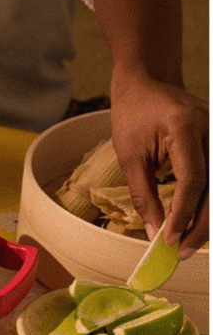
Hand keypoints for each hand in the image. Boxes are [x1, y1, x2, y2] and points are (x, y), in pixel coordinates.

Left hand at [109, 75, 210, 259]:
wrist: (148, 83)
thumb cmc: (133, 116)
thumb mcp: (129, 155)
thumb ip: (143, 194)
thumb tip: (154, 232)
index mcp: (187, 127)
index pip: (194, 179)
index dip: (183, 212)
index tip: (168, 238)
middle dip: (200, 224)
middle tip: (180, 251)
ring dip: (209, 218)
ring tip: (188, 243)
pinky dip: (211, 202)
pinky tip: (197, 222)